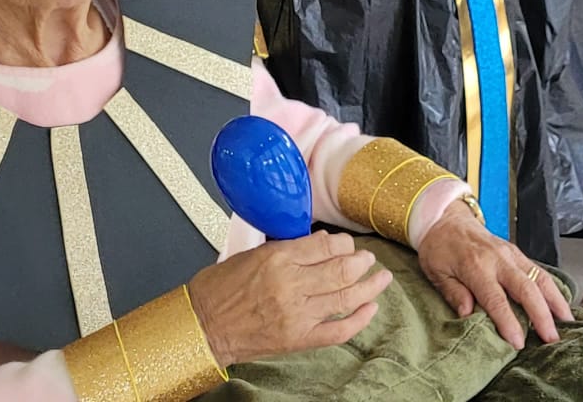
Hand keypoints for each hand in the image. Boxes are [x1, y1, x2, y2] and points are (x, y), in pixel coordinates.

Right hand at [189, 233, 389, 368]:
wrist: (200, 327)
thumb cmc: (219, 289)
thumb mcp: (251, 253)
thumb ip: (288, 247)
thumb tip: (320, 242)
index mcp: (278, 259)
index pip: (328, 245)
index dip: (344, 243)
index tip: (346, 244)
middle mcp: (291, 286)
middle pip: (343, 269)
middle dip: (362, 262)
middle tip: (368, 259)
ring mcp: (296, 315)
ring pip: (346, 297)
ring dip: (370, 286)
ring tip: (381, 279)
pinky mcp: (297, 339)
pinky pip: (337, 330)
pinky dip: (358, 320)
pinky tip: (370, 309)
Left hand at [415, 201, 572, 348]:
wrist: (446, 219)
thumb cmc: (439, 247)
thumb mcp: (436, 272)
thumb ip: (453, 293)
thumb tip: (467, 314)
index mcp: (476, 266)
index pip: (496, 298)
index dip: (509, 321)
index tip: (518, 342)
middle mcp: (499, 259)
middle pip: (526, 288)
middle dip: (542, 314)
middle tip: (551, 338)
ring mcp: (511, 254)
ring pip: (539, 277)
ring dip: (555, 300)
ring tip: (566, 321)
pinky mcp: (517, 253)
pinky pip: (539, 270)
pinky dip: (552, 287)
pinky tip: (560, 302)